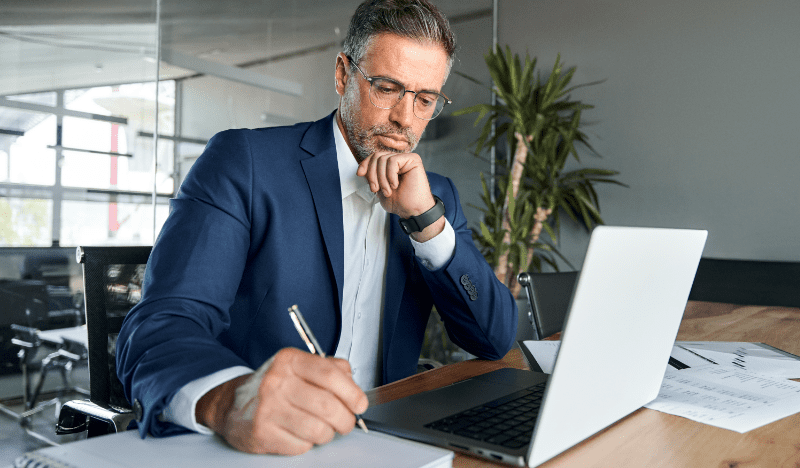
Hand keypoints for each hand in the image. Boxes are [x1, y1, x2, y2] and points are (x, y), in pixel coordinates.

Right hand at [196, 347, 367, 454]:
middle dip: (345, 420)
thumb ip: (330, 368)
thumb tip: (354, 385)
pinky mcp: (262, 433)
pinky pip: (301, 446)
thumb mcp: (299, 367)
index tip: (360, 404)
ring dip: (328, 434)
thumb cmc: (274, 387)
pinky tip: (299, 434)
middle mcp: (276, 382)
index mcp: (290, 361)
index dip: (352, 392)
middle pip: (328, 406)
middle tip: (346, 422)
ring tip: (322, 429)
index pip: (330, 375)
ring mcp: (267, 408)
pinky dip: (307, 444)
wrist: (232, 405)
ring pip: (318, 430)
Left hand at [357, 150, 443, 240]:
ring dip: (382, 178)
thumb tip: (362, 168)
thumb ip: (372, 176)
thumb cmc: (399, 202)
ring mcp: (407, 158)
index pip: (375, 156)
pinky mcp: (413, 160)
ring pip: (383, 159)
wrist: (412, 211)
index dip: (365, 164)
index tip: (360, 174)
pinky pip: (393, 161)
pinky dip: (390, 176)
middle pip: (377, 156)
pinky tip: (395, 185)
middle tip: (375, 189)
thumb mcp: (379, 188)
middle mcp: (399, 159)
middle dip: (372, 174)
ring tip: (388, 191)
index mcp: (391, 165)